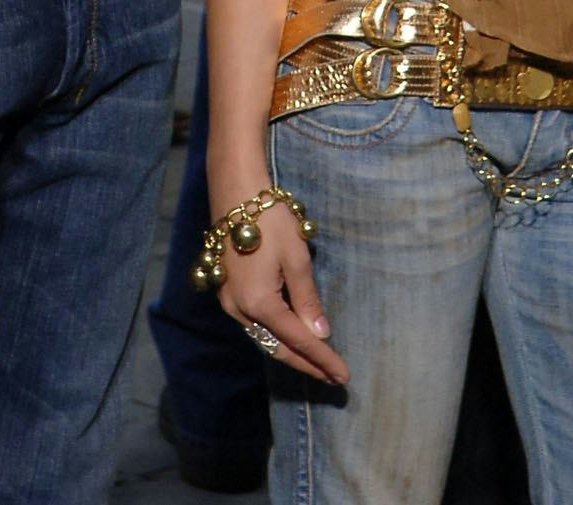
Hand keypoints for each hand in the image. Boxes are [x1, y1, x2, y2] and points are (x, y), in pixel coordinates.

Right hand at [212, 197, 347, 384]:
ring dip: (291, 353)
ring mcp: (230, 302)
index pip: (299, 341)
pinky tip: (291, 338)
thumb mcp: (296, 259)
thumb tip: (320, 335)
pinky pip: (255, 325)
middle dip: (307, 364)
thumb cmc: (270, 222)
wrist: (235, 194)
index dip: (323, 360)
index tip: (344, 377)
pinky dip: (275, 336)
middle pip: (277, 348)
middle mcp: (240, 311)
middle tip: (333, 377)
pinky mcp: (228, 292)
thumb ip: (308, 300)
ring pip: (264, 338)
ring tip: (317, 363)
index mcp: (260, 304)